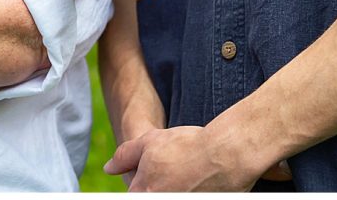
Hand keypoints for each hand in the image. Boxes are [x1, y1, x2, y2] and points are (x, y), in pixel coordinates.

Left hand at [103, 125, 259, 190]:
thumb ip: (124, 156)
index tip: (152, 174)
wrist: (228, 154)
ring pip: (168, 195)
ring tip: (188, 175)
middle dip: (157, 184)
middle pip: (151, 193)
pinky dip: (190, 190)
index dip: (140, 182)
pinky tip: (199, 180)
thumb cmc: (186, 146)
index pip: (133, 193)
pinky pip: (189, 196)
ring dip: (175, 187)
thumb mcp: (148, 142)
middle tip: (174, 171)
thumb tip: (108, 168)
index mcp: (143, 192)